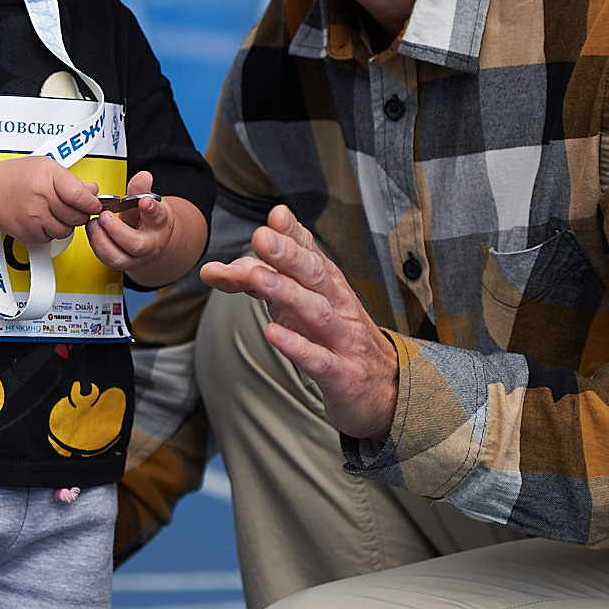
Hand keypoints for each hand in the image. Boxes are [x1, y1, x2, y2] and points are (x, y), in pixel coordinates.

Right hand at [0, 156, 100, 246]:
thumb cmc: (17, 177)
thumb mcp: (46, 166)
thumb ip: (72, 179)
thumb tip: (92, 190)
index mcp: (47, 178)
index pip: (79, 196)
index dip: (91, 202)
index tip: (95, 204)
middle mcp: (40, 199)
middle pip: (76, 216)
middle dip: (80, 213)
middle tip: (74, 207)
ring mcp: (33, 219)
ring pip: (65, 231)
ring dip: (66, 224)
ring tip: (56, 212)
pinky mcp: (28, 235)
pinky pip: (51, 239)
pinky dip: (51, 231)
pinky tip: (44, 219)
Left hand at [87, 170, 164, 268]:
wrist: (152, 238)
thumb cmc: (147, 218)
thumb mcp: (147, 199)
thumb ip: (141, 188)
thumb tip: (143, 176)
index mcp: (160, 224)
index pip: (157, 217)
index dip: (151, 209)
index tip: (144, 201)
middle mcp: (151, 245)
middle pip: (137, 245)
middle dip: (117, 231)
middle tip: (104, 216)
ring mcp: (136, 258)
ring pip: (119, 258)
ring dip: (102, 241)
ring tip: (93, 224)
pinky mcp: (121, 263)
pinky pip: (107, 260)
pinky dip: (96, 245)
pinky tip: (92, 231)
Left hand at [199, 205, 399, 438]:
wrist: (387, 393)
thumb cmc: (336, 342)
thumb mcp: (305, 309)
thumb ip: (269, 284)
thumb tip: (221, 266)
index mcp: (331, 288)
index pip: (313, 255)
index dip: (295, 235)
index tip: (276, 215)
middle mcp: (341, 307)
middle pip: (315, 276)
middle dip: (288, 255)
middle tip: (261, 237)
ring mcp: (344, 341)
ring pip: (316, 312)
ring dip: (287, 293)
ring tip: (257, 277)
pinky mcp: (342, 375)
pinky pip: (319, 360)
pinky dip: (296, 345)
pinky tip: (271, 333)